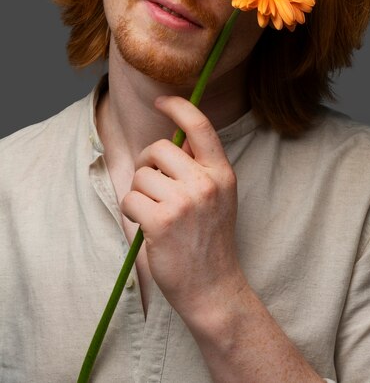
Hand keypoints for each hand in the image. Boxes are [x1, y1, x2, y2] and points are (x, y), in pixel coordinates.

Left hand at [121, 95, 245, 320]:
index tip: (162, 101)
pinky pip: (130, 199)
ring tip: (155, 212)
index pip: (200, 125)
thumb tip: (176, 136)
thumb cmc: (210, 239)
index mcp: (222, 173)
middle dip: (147, 163)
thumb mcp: (218, 196)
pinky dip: (131, 211)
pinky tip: (146, 226)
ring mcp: (184, 202)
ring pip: (140, 175)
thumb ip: (198, 166)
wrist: (212, 286)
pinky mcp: (162, 222)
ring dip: (139, 192)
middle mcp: (205, 183)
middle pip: (158, 148)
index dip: (178, 107)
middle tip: (153, 186)